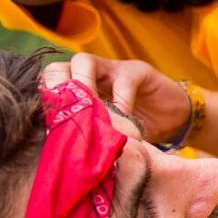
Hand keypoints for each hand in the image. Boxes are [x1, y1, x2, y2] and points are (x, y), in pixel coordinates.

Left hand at [50, 53, 189, 145]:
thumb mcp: (105, 133)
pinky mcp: (138, 71)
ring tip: (90, 113)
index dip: (43, 99)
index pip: (49, 84)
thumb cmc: (135, 128)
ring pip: (83, 61)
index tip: (43, 123)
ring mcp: (113, 69)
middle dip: (56, 87)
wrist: (174, 118)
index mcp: (79, 90)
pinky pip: (123, 80)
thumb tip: (57, 155)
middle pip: (59, 67)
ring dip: (83, 85)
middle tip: (63, 116)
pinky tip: (125, 122)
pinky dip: (121, 101)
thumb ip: (87, 134)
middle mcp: (91, 75)